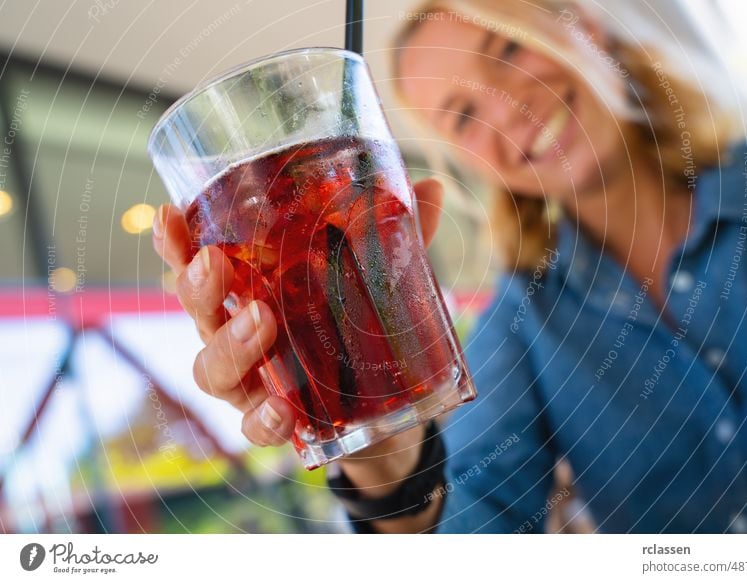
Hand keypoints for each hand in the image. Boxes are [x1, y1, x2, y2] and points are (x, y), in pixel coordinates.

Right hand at [151, 178, 444, 449]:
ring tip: (261, 321)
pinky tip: (284, 409)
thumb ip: (399, 239)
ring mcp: (254, 382)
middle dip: (197, 288)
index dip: (176, 242)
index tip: (168, 213)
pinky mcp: (279, 424)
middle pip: (198, 312)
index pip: (201, 262)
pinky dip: (264, 419)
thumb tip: (432, 186)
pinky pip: (253, 427)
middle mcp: (240, 334)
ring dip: (229, 346)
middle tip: (214, 264)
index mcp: (254, 291)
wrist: (391, 410)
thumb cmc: (364, 328)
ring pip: (212, 370)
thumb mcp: (382, 281)